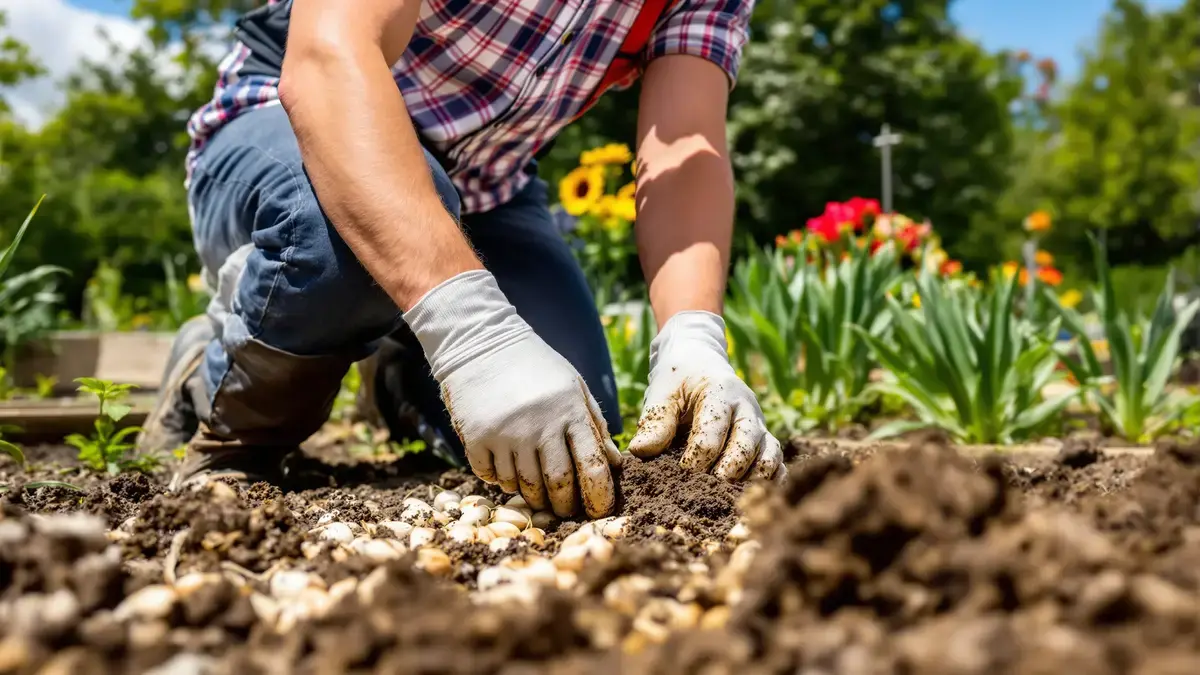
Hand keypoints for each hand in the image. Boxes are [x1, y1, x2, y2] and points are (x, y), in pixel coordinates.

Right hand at [403, 270, 621, 517]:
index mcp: (569, 411)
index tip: (601, 511)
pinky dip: (501, 481)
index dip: (600, 495)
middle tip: (567, 511)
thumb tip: (613, 464)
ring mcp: (505, 433)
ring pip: (524, 486)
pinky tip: (507, 470)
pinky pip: (492, 478)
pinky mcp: (476, 438)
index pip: (592, 466)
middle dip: (566, 506)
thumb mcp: (573, 386)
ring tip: (539, 493)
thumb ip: (594, 424)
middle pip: (558, 485)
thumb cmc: (536, 367)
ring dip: (533, 496)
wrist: (481, 343)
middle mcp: (538, 425)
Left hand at [628, 311, 784, 482]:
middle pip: (747, 445)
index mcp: (721, 393)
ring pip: (769, 456)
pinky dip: (769, 483)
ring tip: (726, 494)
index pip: (713, 431)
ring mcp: (760, 425)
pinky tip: (749, 496)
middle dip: (727, 472)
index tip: (681, 472)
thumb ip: (655, 421)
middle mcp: (747, 409)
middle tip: (705, 489)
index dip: (696, 457)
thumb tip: (640, 452)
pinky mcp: (765, 441)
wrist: (700, 362)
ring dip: (750, 480)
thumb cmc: (678, 380)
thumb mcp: (663, 392)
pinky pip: (778, 465)